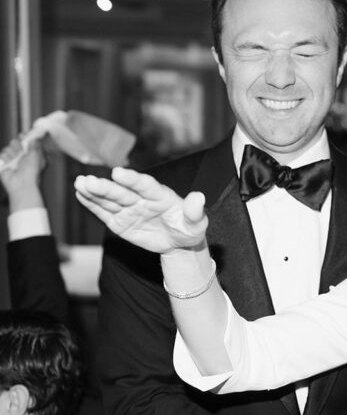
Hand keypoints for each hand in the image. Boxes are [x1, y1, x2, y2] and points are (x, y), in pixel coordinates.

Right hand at [0, 138, 44, 210]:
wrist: (22, 184)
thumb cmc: (31, 172)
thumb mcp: (36, 155)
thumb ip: (34, 144)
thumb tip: (34, 137)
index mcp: (31, 154)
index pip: (26, 141)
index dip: (24, 137)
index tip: (23, 135)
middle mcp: (21, 156)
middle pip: (15, 142)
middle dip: (17, 145)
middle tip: (20, 151)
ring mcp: (12, 160)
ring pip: (8, 147)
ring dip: (12, 152)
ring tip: (16, 160)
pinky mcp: (4, 163)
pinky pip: (2, 154)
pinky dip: (6, 158)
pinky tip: (10, 164)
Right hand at [74, 166, 207, 252]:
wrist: (178, 241)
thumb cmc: (189, 229)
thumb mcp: (197, 224)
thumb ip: (195, 212)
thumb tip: (199, 197)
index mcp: (160, 195)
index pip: (144, 185)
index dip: (132, 179)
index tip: (118, 173)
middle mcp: (141, 198)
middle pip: (121, 192)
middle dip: (105, 187)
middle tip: (87, 180)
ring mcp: (129, 209)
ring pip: (109, 200)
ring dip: (93, 192)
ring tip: (78, 184)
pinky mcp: (119, 222)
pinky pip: (104, 212)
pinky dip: (91, 203)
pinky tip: (79, 193)